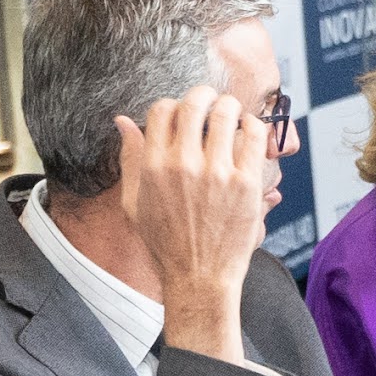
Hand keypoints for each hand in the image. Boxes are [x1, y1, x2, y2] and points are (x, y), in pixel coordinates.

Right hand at [114, 89, 276, 364]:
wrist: (199, 279)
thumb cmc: (165, 245)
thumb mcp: (134, 203)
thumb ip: (130, 158)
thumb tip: (123, 120)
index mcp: (153, 168)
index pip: (162, 111)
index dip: (172, 105)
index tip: (182, 114)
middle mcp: (183, 165)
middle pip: (194, 104)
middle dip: (203, 96)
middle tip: (210, 101)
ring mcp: (216, 174)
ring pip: (226, 114)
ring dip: (229, 106)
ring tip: (231, 112)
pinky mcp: (245, 184)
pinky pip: (253, 136)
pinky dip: (253, 126)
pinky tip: (249, 132)